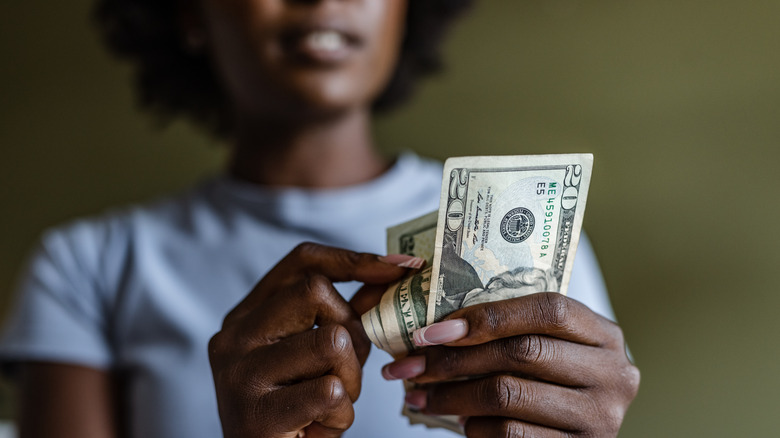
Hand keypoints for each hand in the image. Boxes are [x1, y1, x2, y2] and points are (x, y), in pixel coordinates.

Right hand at [209, 242, 420, 437]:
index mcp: (246, 316)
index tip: (399, 267)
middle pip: (316, 291)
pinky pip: (331, 390)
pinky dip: (341, 415)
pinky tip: (319, 428)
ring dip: (350, 378)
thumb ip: (345, 316)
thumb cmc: (296, 412)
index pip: (301, 261)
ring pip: (331, 340)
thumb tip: (391, 272)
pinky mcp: (256, 414)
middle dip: (353, 330)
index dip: (353, 259)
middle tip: (347, 370)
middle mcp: (233, 337)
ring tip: (331, 404)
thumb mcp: (318, 357)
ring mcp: (240, 374)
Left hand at [381, 293, 639, 436]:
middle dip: (454, 358)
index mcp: (604, 336)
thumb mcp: (548, 349)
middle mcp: (613, 375)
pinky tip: (458, 421)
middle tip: (409, 364)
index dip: (488, 315)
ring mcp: (600, 418)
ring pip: (508, 395)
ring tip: (418, 394)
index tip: (433, 329)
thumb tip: (436, 327)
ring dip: (451, 396)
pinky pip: (510, 434)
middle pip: (522, 352)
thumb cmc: (552, 384)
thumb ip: (513, 331)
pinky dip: (474, 427)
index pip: (549, 309)